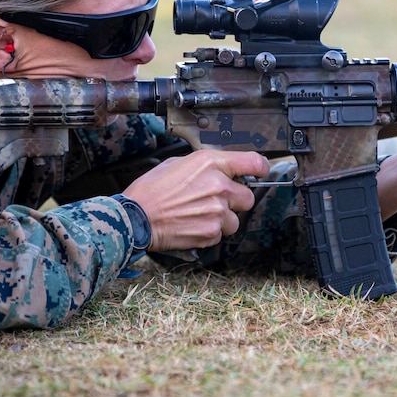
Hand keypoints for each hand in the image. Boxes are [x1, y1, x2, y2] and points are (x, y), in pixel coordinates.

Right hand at [122, 150, 269, 251]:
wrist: (136, 217)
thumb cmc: (151, 190)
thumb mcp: (177, 163)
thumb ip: (204, 166)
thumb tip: (220, 169)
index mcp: (210, 163)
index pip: (253, 162)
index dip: (261, 168)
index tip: (260, 172)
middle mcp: (219, 186)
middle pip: (247, 197)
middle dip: (234, 200)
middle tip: (214, 201)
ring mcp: (217, 211)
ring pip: (234, 219)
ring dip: (222, 219)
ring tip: (198, 215)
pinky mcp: (211, 232)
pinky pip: (220, 233)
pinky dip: (209, 232)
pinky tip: (192, 225)